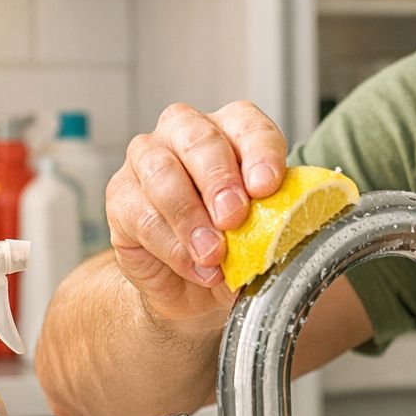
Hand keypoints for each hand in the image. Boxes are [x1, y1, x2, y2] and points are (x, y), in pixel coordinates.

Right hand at [106, 102, 286, 323]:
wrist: (194, 290)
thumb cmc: (237, 248)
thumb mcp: (267, 233)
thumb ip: (278, 220)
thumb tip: (294, 224)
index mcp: (231, 130)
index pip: (247, 124)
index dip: (259, 152)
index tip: (267, 187)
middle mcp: (185, 134)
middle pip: (199, 138)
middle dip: (218, 179)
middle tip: (234, 218)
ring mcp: (146, 160)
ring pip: (162, 173)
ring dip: (190, 217)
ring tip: (213, 254)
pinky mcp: (120, 198)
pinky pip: (141, 215)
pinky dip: (172, 247)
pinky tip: (195, 268)